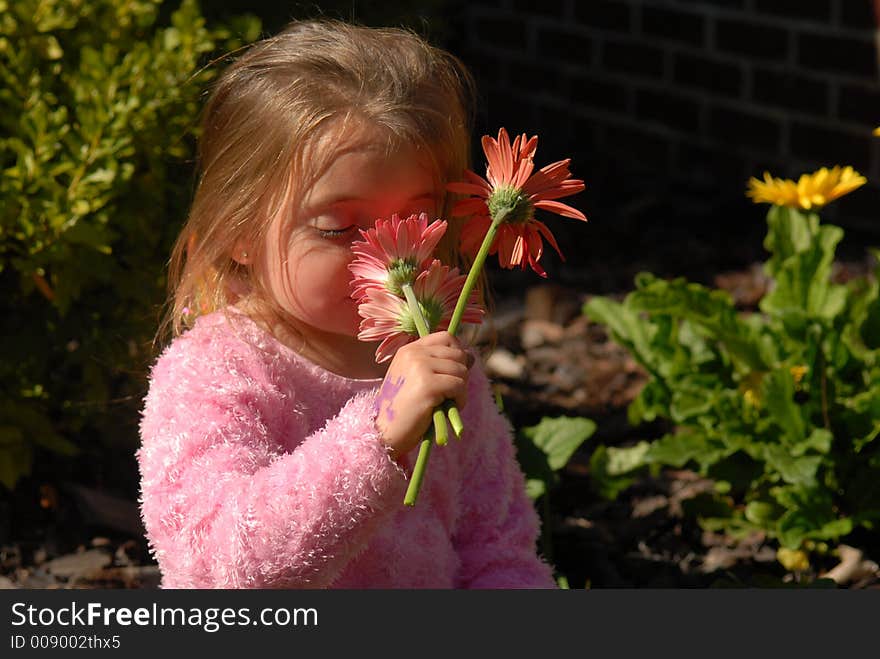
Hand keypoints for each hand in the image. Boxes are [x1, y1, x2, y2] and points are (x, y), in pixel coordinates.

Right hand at [375, 331, 473, 460]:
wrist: (384, 432)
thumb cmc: (403, 409)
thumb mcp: (420, 380)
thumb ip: (442, 365)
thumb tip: (471, 356)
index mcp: (409, 350)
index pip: (446, 337)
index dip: (457, 353)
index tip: (453, 373)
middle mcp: (414, 353)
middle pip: (458, 354)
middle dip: (460, 375)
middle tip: (449, 394)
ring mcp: (420, 367)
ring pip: (461, 370)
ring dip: (461, 390)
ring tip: (446, 403)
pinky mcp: (427, 385)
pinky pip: (459, 386)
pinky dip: (460, 400)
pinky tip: (445, 409)